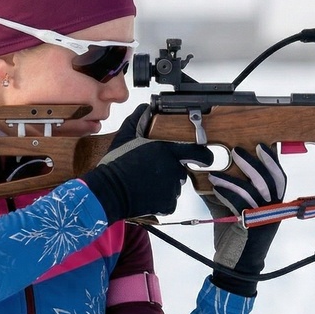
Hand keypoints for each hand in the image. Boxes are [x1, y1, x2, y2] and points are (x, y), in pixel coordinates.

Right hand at [83, 104, 213, 221]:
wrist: (110, 190)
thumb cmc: (117, 163)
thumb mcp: (125, 136)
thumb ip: (139, 120)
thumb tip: (146, 108)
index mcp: (168, 151)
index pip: (197, 153)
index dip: (204, 156)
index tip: (205, 158)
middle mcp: (173, 170)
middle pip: (181, 171)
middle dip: (170, 171)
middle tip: (152, 171)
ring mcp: (172, 189)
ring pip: (174, 187)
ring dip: (165, 185)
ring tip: (146, 183)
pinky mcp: (167, 205)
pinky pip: (169, 202)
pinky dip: (161, 200)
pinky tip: (147, 194)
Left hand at [203, 144, 286, 295]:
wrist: (234, 270)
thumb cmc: (234, 240)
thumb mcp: (232, 213)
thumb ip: (226, 195)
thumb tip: (210, 175)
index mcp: (273, 206)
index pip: (279, 178)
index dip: (273, 161)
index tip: (262, 145)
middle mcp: (274, 211)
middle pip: (271, 180)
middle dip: (255, 162)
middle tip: (237, 150)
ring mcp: (265, 220)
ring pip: (254, 190)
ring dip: (233, 178)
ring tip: (215, 172)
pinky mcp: (252, 228)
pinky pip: (240, 204)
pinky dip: (226, 192)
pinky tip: (214, 186)